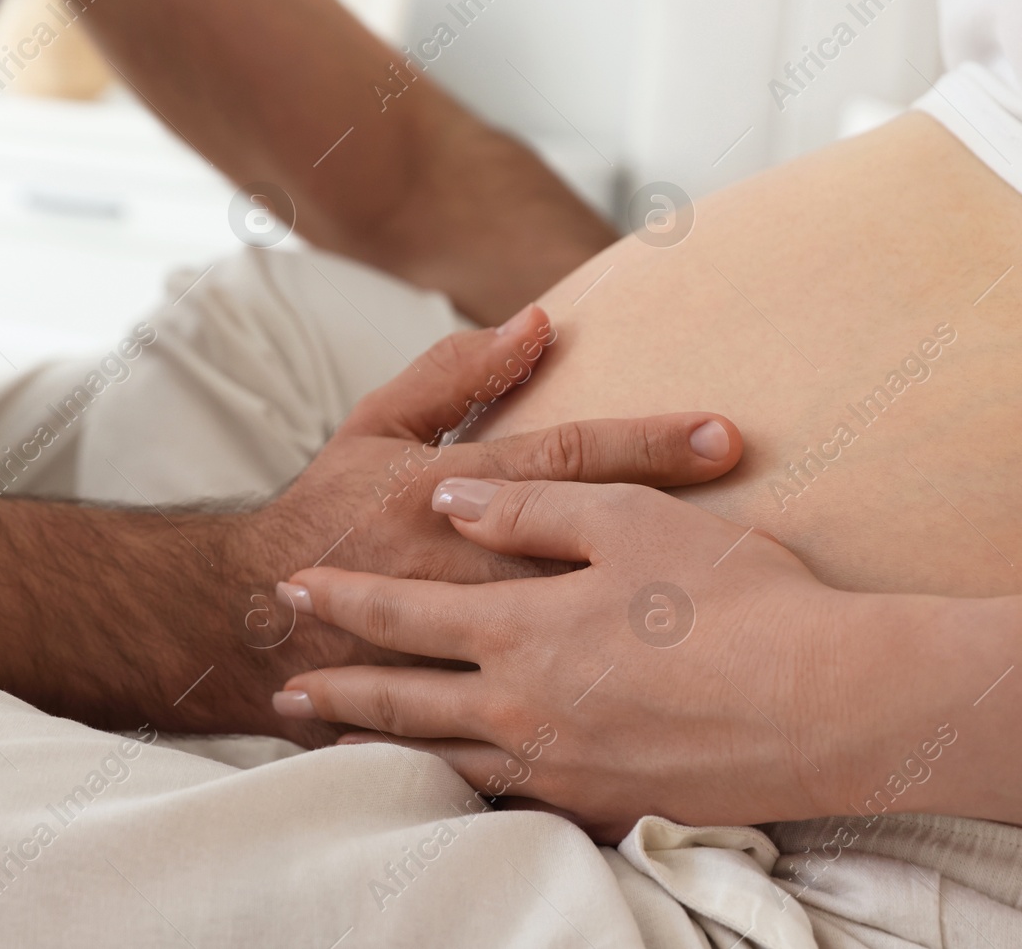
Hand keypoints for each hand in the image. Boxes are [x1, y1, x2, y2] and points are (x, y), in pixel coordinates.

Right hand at [228, 307, 745, 744]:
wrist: (253, 619)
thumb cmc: (330, 511)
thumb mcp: (375, 426)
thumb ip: (455, 374)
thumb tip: (536, 322)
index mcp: (444, 493)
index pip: (564, 460)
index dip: (647, 443)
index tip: (725, 436)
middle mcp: (462, 567)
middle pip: (590, 543)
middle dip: (681, 528)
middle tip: (768, 517)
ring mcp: (464, 641)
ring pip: (576, 626)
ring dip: (656, 611)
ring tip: (740, 602)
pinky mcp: (461, 696)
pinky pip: (541, 697)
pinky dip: (604, 694)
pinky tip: (672, 694)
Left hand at [270, 478, 868, 839]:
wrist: (833, 706)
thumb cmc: (738, 599)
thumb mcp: (631, 522)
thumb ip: (531, 513)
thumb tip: (450, 503)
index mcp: (523, 630)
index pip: (404, 614)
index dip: (343, 600)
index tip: (292, 590)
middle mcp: (524, 709)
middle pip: (404, 699)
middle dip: (338, 688)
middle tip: (284, 691)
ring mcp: (562, 768)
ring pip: (444, 760)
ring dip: (384, 746)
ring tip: (342, 743)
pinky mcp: (605, 806)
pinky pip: (508, 800)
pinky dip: (461, 790)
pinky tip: (457, 786)